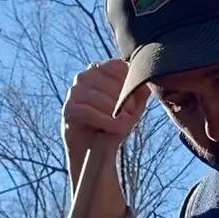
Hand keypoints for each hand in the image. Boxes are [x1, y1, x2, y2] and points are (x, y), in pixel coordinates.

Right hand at [62, 59, 149, 189]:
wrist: (93, 151)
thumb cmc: (113, 125)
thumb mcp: (132, 109)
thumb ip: (141, 94)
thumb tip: (149, 81)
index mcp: (101, 71)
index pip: (117, 66)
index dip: (129, 83)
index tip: (135, 101)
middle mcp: (86, 77)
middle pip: (108, 81)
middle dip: (124, 100)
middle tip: (131, 116)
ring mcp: (75, 92)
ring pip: (97, 96)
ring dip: (115, 112)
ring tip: (126, 125)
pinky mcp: (69, 109)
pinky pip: (87, 110)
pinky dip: (104, 120)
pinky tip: (114, 128)